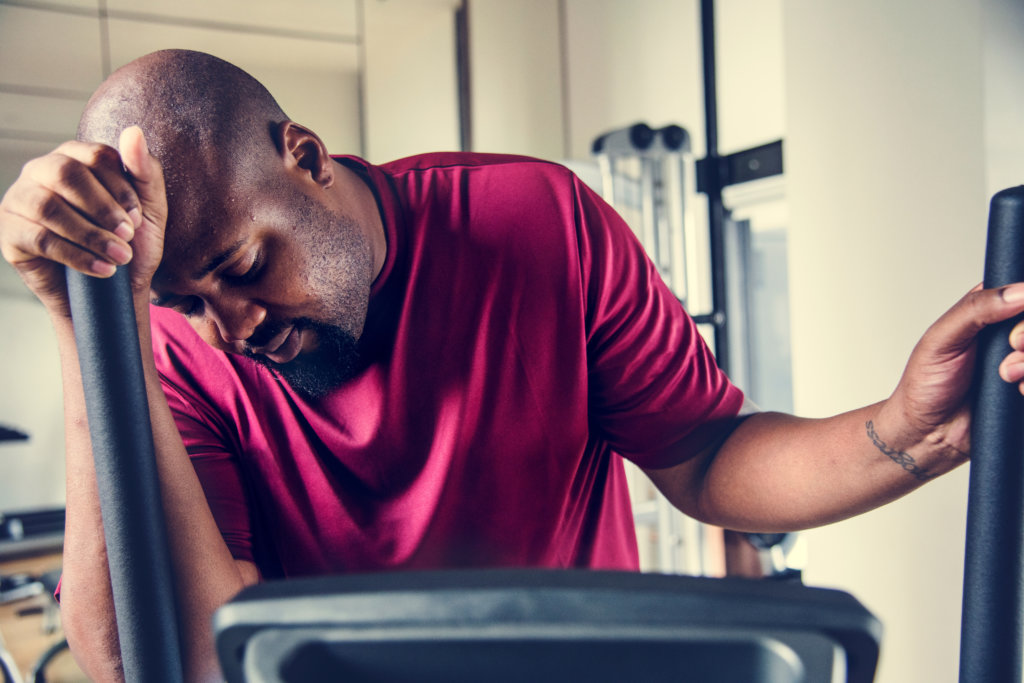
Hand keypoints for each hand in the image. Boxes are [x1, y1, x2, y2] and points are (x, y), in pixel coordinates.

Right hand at [0, 126, 166, 317]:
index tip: (138, 219)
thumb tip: (133, 132)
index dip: (120, 188)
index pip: (95, 155)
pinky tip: (102, 269)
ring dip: (91, 234)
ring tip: (120, 257)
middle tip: (128, 236)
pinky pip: (39, 238)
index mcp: (75, 157)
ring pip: (49, 207)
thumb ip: (145, 171)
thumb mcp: (147, 210)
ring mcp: (20, 200)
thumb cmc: (129, 244)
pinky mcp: (10, 233)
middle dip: (103, 208)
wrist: (111, 292)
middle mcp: (42, 171)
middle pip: (66, 173)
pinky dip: (76, 255)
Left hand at [885, 283, 1023, 459]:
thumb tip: (1019, 291)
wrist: (928, 433)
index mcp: (993, 312)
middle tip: (1010, 346)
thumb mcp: (942, 339)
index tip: (1010, 325)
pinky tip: (1018, 392)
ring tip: (1006, 375)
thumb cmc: (926, 384)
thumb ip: (976, 309)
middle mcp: (1015, 335)